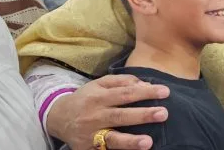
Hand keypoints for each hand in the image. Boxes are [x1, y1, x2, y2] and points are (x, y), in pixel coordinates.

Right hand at [46, 75, 169, 149]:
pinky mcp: (88, 149)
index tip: (166, 92)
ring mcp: (91, 135)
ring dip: (130, 141)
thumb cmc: (87, 97)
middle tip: (164, 113)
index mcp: (99, 97)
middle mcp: (95, 116)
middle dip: (143, 115)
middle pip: (121, 116)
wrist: (58, 116)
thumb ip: (123, 81)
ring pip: (112, 139)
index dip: (146, 93)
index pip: (126, 94)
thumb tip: (146, 84)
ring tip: (148, 142)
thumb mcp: (101, 83)